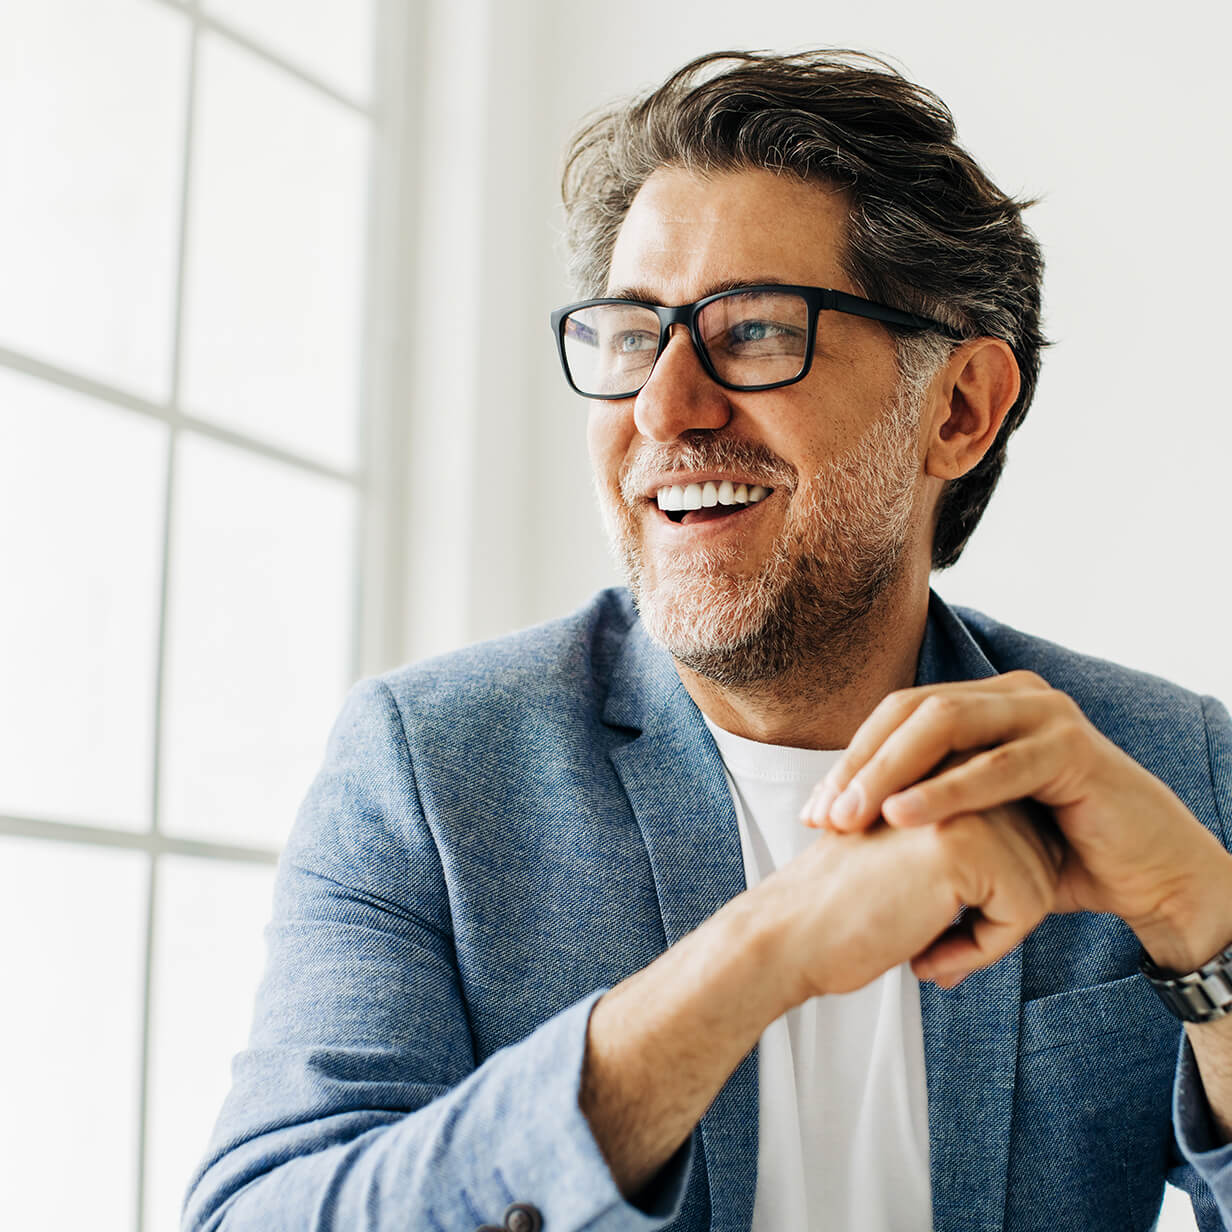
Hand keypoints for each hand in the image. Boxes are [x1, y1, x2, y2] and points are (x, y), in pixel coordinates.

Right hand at [755, 796, 1061, 998]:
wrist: (790, 935)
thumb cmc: (849, 904)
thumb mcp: (916, 850)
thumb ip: (971, 833)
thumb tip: (1054, 856)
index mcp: (943, 765)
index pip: (1025, 832)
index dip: (992, 890)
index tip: (932, 912)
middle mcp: (954, 770)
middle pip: (1041, 856)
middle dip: (998, 911)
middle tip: (927, 933)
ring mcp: (958, 800)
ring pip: (1039, 884)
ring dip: (991, 934)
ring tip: (925, 940)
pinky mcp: (962, 841)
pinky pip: (1025, 911)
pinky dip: (985, 950)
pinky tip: (928, 955)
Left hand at [797, 671, 1231, 965]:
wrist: (1144, 877)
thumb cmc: (1054, 851)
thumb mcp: (975, 820)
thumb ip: (923, 801)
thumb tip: (843, 812)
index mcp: (984, 704)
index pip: (897, 716)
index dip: (850, 759)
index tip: (813, 811)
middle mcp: (1012, 696)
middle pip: (911, 712)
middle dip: (860, 764)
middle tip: (823, 815)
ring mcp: (1043, 714)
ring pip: (945, 726)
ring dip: (889, 771)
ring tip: (851, 816)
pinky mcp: (1071, 747)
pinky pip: (997, 765)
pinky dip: (946, 790)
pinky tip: (904, 815)